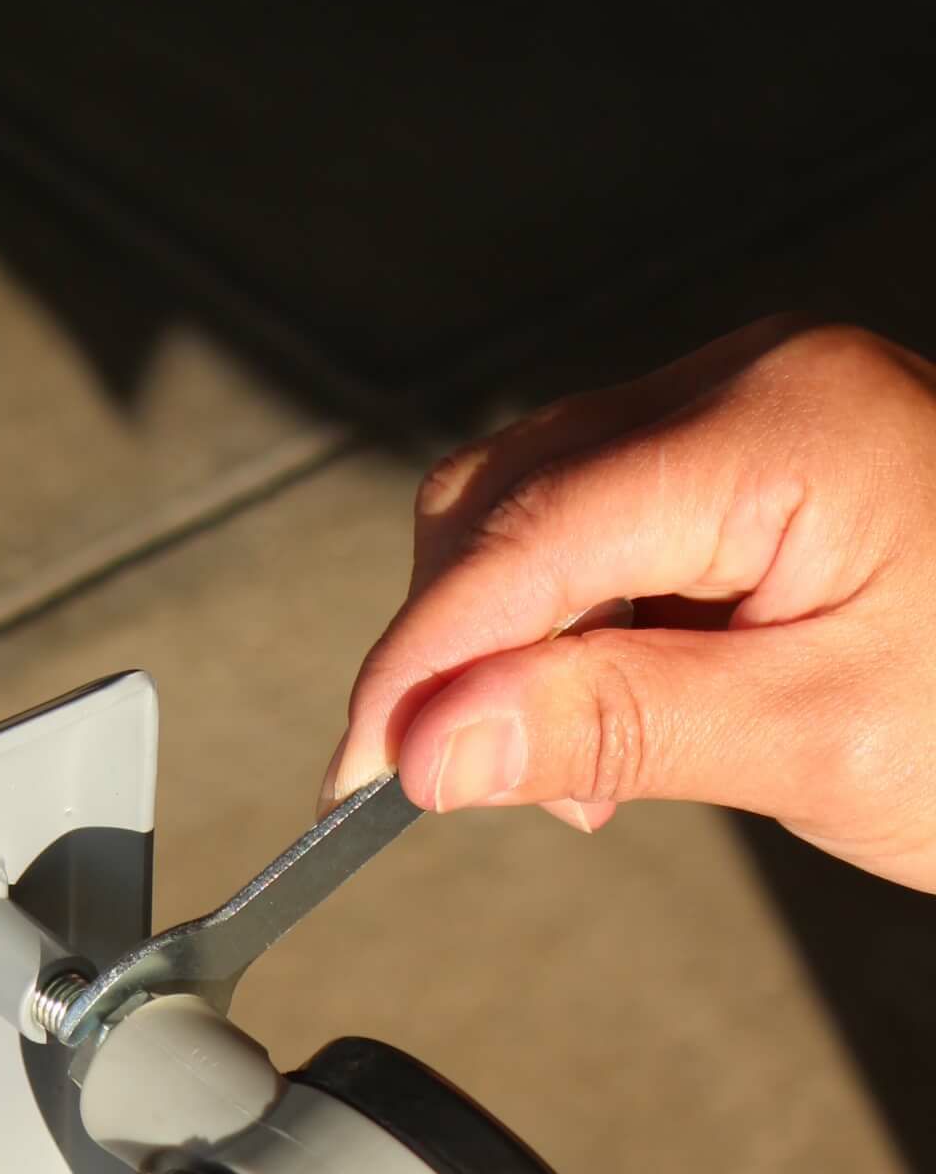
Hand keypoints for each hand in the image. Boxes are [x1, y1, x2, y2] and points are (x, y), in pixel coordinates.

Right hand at [322, 321, 935, 888]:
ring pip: (537, 515)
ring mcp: (755, 417)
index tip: (361, 776)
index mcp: (780, 425)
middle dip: (458, 650)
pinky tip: (606, 723)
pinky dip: (572, 634)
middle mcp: (756, 386)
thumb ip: (612, 727)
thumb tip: (437, 738)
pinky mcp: (756, 466)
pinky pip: (605, 531)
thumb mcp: (813, 741)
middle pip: (507, 500)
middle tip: (459, 787)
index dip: (420, 663)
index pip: (526, 536)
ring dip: (509, 649)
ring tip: (564, 774)